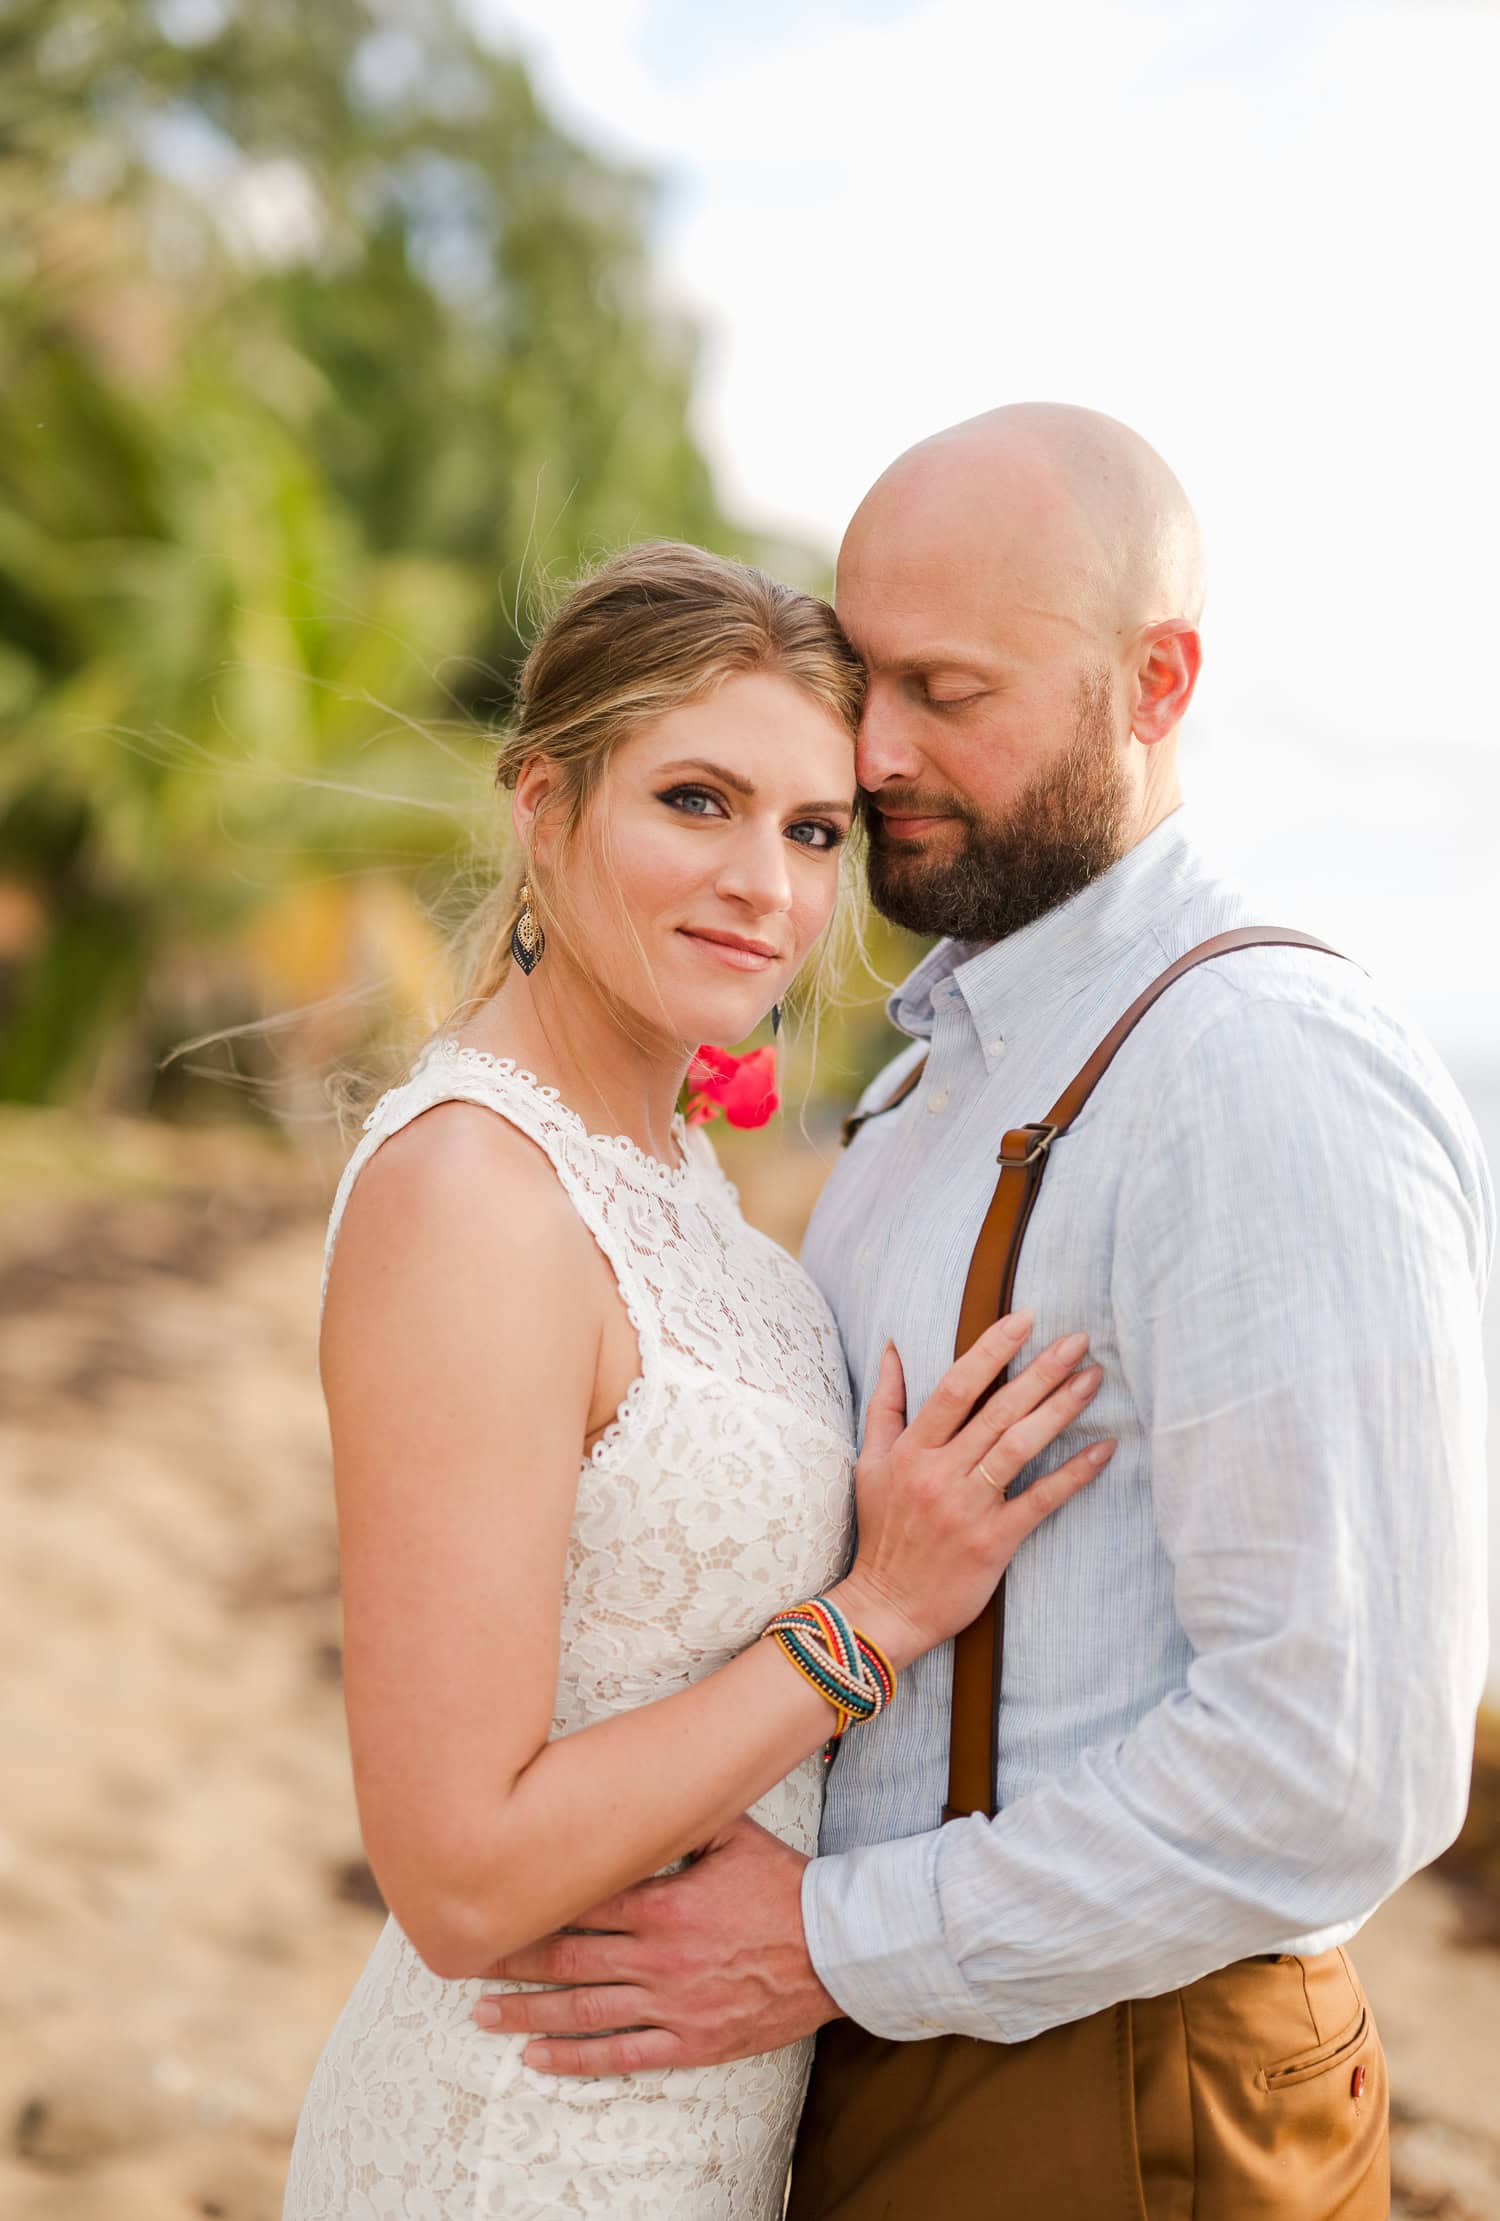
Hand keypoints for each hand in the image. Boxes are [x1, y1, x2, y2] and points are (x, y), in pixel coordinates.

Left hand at [468, 1814, 840, 2073]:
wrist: (836, 1949)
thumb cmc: (783, 1886)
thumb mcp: (733, 1834)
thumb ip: (681, 1818)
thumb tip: (636, 1785)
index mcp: (662, 1903)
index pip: (577, 1904)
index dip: (527, 1904)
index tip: (488, 1901)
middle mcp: (657, 1957)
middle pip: (566, 1959)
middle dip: (510, 1959)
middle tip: (463, 1959)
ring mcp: (671, 2004)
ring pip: (582, 2011)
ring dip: (527, 2013)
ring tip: (482, 2013)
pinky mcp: (690, 2042)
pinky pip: (622, 2055)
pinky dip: (575, 2058)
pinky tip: (537, 2058)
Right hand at [832, 1312, 1114, 1666]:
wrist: (887, 1606)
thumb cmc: (882, 1532)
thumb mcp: (870, 1462)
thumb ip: (885, 1404)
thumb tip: (894, 1346)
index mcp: (911, 1450)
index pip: (955, 1387)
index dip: (992, 1350)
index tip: (1025, 1318)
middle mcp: (940, 1473)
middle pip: (997, 1410)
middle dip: (1041, 1370)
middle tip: (1079, 1339)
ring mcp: (969, 1507)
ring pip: (1020, 1446)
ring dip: (1060, 1409)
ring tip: (1092, 1379)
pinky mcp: (994, 1541)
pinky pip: (1041, 1499)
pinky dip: (1074, 1473)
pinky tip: (1104, 1448)